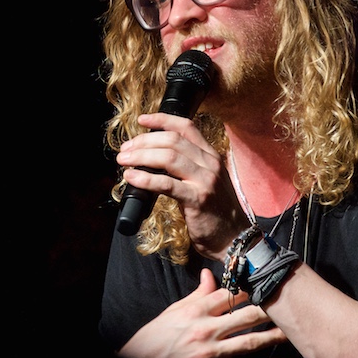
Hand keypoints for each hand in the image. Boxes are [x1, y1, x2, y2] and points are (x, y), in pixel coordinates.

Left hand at [116, 112, 249, 259]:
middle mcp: (210, 163)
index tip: (142, 120)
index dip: (162, 120)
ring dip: (141, 156)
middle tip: (125, 149)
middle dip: (144, 141)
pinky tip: (132, 178)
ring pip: (168, 157)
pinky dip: (145, 179)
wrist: (233, 237)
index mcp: (211, 156)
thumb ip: (186, 167)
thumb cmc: (214, 211)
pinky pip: (166, 184)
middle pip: (172, 140)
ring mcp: (205, 180)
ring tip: (124, 161)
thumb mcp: (205, 180)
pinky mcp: (198, 199)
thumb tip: (152, 160)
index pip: (186, 127)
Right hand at [118, 269, 287, 357]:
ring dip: (274, 337)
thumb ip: (197, 295)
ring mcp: (212, 354)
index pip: (230, 295)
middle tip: (291, 303)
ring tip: (293, 332)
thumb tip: (211, 274)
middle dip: (270, 309)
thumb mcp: (174, 311)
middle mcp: (207, 330)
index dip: (251, 287)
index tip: (267, 281)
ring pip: (250, 343)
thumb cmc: (155, 338)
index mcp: (196, 311)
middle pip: (246, 316)